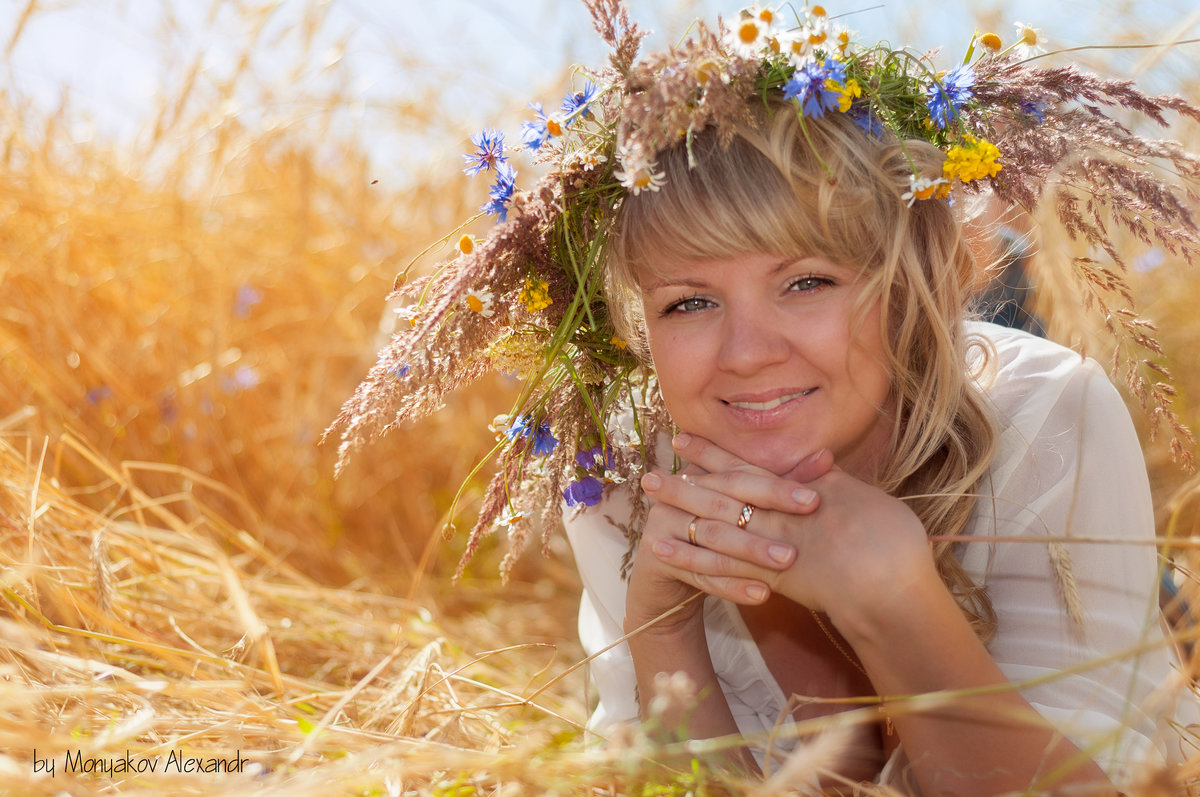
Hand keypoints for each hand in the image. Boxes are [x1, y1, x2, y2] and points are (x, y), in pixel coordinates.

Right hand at [625, 437, 830, 626]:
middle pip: (725, 504)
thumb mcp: (743, 512)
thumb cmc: (715, 539)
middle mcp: (678, 495)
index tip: (814, 498)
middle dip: (766, 518)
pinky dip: (732, 585)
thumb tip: (826, 457)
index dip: (777, 486)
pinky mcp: (654, 559)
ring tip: (787, 562)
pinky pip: (699, 574)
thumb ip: (779, 486)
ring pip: (713, 538)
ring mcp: (662, 525)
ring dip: (751, 551)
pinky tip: (763, 594)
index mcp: (700, 475)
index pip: (740, 476)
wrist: (666, 582)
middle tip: (806, 525)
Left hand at [648, 435, 934, 619]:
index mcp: (799, 489)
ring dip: (679, 514)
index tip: (684, 441)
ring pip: (714, 525)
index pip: (746, 466)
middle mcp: (779, 513)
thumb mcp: (859, 498)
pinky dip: (690, 556)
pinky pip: (719, 566)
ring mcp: (772, 545)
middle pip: (721, 493)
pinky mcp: (769, 578)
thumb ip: (830, 481)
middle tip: (647, 475)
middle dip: (684, 484)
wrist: (894, 588)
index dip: (712, 453)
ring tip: (648, 507)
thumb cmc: (892, 543)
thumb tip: (816, 462)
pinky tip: (663, 550)